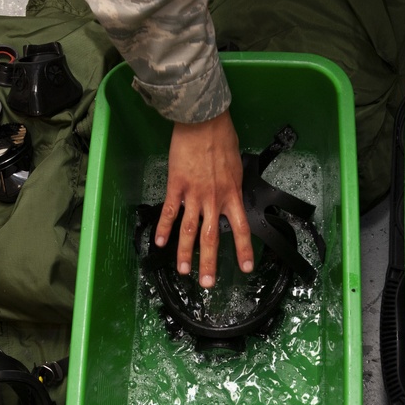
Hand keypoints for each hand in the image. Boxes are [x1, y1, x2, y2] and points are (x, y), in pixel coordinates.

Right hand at [156, 110, 253, 287]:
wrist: (203, 121)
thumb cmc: (222, 138)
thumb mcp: (237, 166)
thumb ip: (233, 186)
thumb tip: (232, 197)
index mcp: (232, 194)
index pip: (240, 229)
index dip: (243, 250)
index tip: (245, 268)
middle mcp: (213, 199)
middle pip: (211, 238)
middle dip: (209, 263)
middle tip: (207, 283)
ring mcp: (193, 194)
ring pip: (189, 230)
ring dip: (185, 253)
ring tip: (184, 272)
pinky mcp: (176, 186)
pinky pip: (169, 212)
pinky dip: (164, 229)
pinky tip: (159, 243)